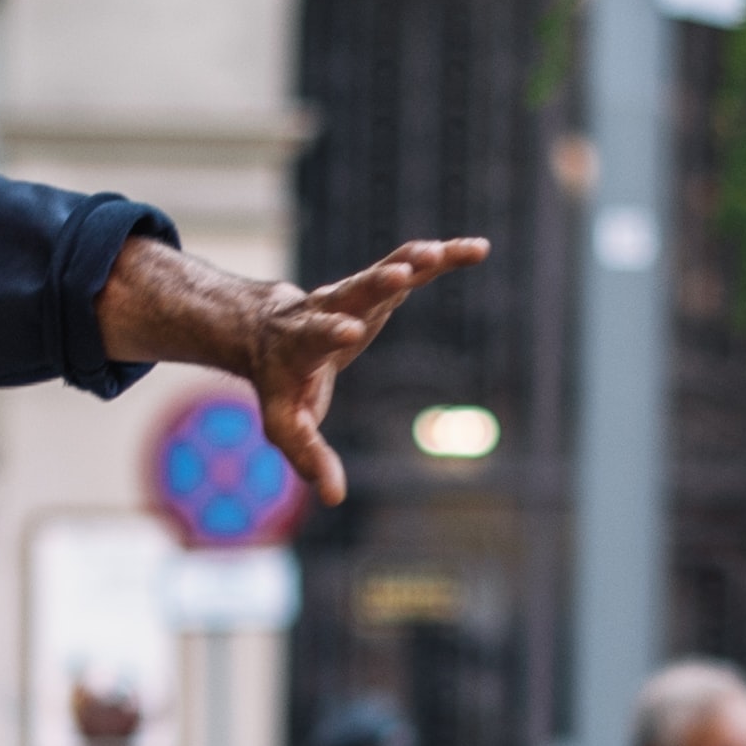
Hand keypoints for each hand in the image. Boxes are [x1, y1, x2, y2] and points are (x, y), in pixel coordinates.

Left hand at [99, 234, 490, 503]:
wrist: (268, 330)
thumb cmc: (280, 383)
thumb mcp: (285, 424)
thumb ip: (308, 456)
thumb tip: (334, 496)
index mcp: (303, 342)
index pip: (316, 334)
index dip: (331, 333)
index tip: (348, 332)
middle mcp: (328, 307)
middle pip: (351, 291)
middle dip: (376, 283)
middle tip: (400, 273)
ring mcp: (355, 291)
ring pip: (387, 268)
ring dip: (415, 260)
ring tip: (447, 252)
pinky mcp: (380, 283)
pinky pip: (415, 264)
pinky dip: (445, 257)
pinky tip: (478, 249)